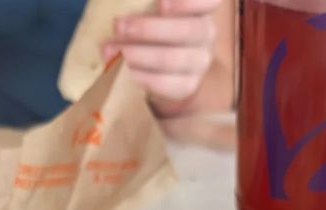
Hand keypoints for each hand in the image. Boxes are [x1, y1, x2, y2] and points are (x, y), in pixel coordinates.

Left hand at [106, 0, 221, 108]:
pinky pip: (168, 84)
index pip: (211, 1)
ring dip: (139, 54)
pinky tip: (127, 70)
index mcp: (198, 9)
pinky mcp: (189, 85)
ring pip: (174, 59)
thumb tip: (119, 21)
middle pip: (189, 30)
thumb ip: (141, 8)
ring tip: (114, 50)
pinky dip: (143, 76)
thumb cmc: (152, 26)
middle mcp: (205, 33)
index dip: (190, 3)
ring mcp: (200, 61)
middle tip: (119, 26)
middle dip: (149, 29)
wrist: (163, 65)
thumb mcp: (149, 11)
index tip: (161, 3)